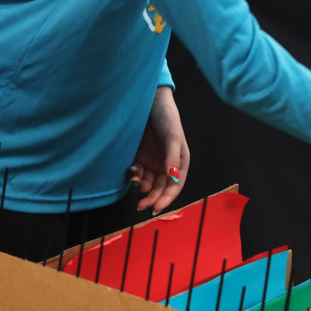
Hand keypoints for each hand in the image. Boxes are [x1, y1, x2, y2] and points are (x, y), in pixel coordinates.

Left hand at [128, 87, 189, 214]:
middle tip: (141, 205)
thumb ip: (172, 158)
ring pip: (148, 183)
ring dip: (142, 187)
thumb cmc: (167, 117)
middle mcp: (167, 164)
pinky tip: (130, 173)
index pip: (175, 185)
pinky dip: (133, 176)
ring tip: (135, 183)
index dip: (167, 198)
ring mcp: (153, 161)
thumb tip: (172, 178)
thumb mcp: (172, 137)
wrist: (149, 101)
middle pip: (161, 188)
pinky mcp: (140, 157)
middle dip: (152, 198)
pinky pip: (137, 173)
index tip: (156, 208)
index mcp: (180, 161)